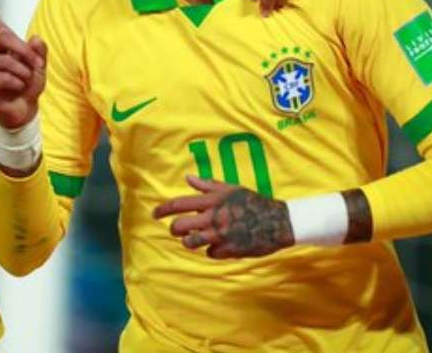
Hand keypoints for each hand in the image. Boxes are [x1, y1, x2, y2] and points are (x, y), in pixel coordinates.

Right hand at [0, 0, 46, 129]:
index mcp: (0, 42)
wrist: (24, 109)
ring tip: (24, 81)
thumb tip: (34, 39)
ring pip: (7, 61)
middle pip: (4, 38)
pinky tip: (15, 89)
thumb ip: (39, 51)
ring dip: (24, 72)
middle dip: (25, 52)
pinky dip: (17, 83)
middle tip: (35, 65)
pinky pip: (4, 77)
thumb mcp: (40, 65)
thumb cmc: (29, 84)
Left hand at [153, 175, 293, 258]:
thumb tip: (188, 178)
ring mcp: (220, 235)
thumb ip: (208, 184)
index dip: (163, 209)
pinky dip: (211, 250)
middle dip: (174, 229)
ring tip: (195, 238)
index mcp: (212, 200)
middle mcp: (213, 217)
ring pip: (191, 242)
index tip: (154, 214)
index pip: (179, 204)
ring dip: (190, 241)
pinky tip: (219, 245)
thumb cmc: (253, 202)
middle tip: (177, 230)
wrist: (277, 221)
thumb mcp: (230, 188)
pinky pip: (210, 253)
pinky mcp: (228, 250)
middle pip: (179, 226)